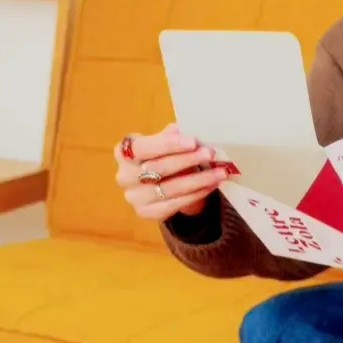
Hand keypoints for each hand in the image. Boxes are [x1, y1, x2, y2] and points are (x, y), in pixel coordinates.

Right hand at [114, 123, 233, 221]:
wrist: (159, 185)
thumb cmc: (161, 157)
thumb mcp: (164, 143)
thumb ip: (171, 137)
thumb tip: (185, 130)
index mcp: (124, 151)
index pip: (143, 148)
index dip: (167, 145)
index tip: (193, 141)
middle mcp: (124, 176)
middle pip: (157, 168)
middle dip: (187, 160)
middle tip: (210, 154)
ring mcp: (134, 197)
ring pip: (169, 188)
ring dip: (198, 180)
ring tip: (219, 172)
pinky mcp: (146, 212)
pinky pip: (175, 204)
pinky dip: (196, 194)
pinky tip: (211, 186)